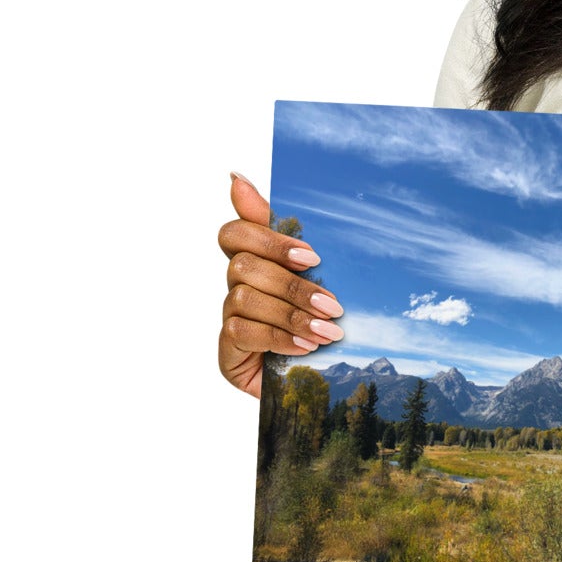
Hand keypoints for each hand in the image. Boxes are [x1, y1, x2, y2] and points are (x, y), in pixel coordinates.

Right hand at [216, 172, 345, 397]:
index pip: (235, 232)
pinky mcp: (228, 351)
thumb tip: (237, 178)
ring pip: (244, 298)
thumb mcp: (317, 279)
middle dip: (292, 284)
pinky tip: (305, 347)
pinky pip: (242, 332)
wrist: (321, 384)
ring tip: (328, 332)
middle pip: (243, 264)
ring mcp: (229, 318)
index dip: (268, 237)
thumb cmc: (318, 324)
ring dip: (291, 314)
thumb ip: (289, 236)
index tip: (312, 256)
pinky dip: (278, 337)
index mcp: (256, 263)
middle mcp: (236, 286)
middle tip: (333, 304)